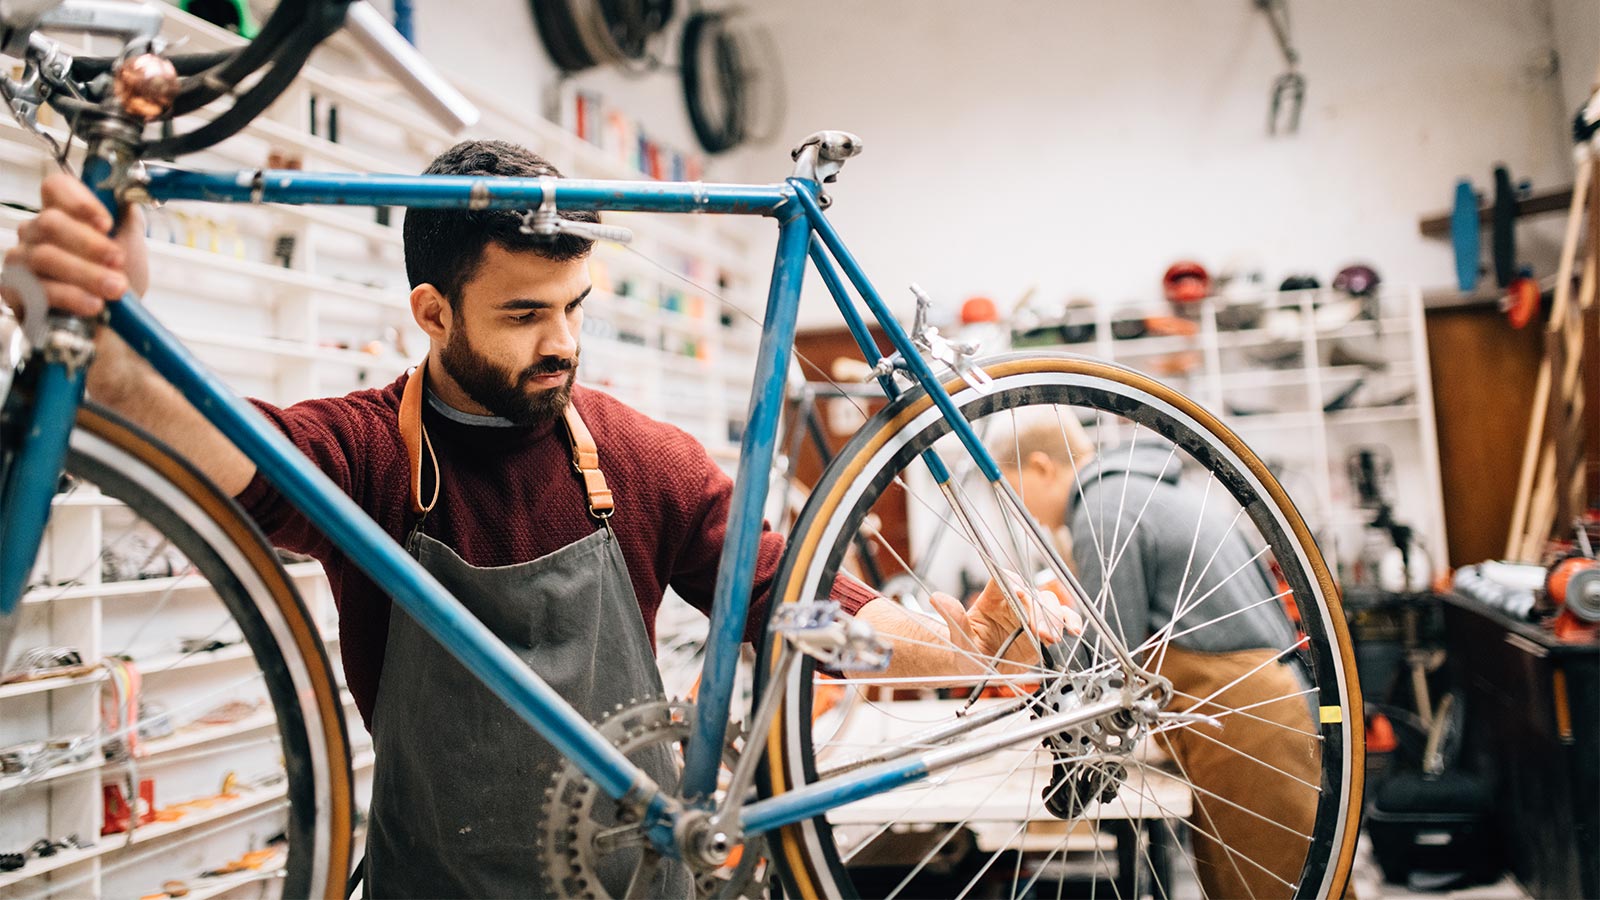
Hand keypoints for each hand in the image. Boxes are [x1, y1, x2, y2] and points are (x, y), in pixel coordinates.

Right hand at [2, 173, 148, 319]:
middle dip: (90, 244)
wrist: (114, 328)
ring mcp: (21, 261)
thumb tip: (126, 195)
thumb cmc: (119, 283)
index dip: (79, 201)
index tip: (107, 224)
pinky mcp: (14, 291)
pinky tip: (93, 305)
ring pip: (44, 257)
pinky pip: (37, 289)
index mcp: (62, 215)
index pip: (55, 188)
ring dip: (86, 274)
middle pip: (50, 223)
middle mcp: (35, 234)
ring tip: (115, 289)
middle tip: (118, 262)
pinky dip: (71, 296)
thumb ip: (127, 219)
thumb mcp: (131, 247)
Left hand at [929, 572, 1081, 674]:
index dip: (1016, 586)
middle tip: (1040, 632)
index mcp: (991, 599)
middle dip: (1039, 610)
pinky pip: (1061, 619)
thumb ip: (954, 619)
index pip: (1006, 581)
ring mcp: (1030, 615)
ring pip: (1049, 604)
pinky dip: (1070, 621)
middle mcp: (1013, 603)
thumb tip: (937, 598)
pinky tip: (1075, 629)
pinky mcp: (1043, 629)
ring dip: (1055, 618)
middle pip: (1032, 593)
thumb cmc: (966, 652)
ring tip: (1053, 637)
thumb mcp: (958, 639)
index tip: (1021, 596)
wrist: (977, 670)